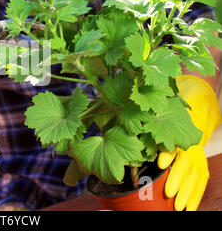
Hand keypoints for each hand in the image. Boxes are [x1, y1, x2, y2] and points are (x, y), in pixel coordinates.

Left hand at [158, 75, 220, 210]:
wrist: (191, 115)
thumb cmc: (164, 121)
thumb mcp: (155, 121)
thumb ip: (145, 129)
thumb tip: (124, 133)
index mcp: (177, 135)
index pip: (174, 144)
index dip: (167, 154)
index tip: (159, 163)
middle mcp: (189, 147)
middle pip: (185, 165)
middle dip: (177, 180)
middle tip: (168, 193)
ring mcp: (197, 158)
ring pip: (195, 177)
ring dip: (187, 194)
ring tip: (178, 207)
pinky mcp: (201, 167)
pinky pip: (200, 184)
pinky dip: (195, 198)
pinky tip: (189, 210)